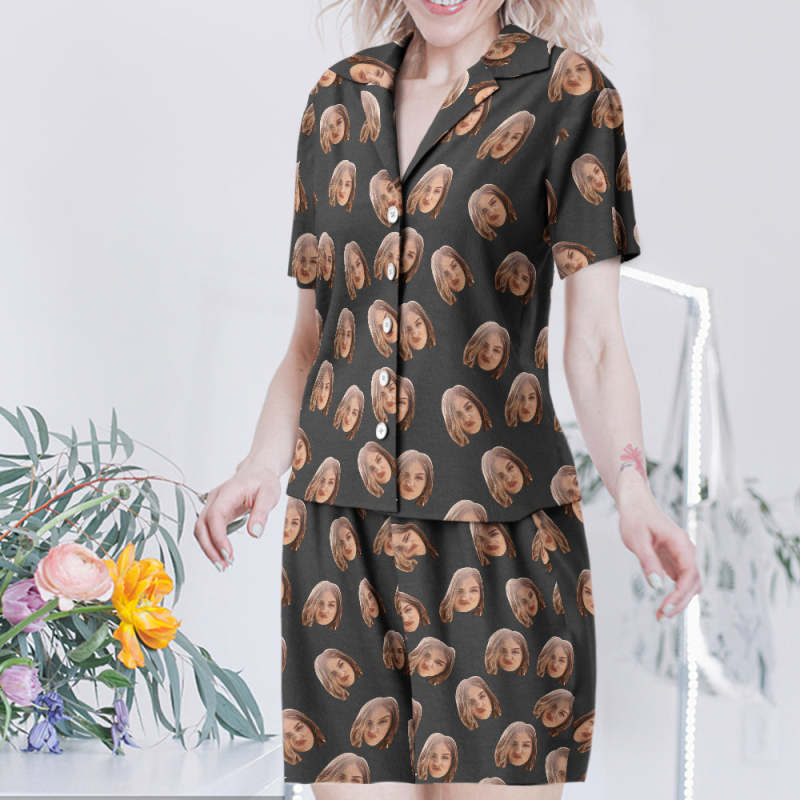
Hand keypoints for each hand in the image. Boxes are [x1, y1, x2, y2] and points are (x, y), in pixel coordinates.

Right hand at [193, 456, 281, 569]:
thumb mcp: (270, 494)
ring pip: (200, 529)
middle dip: (209, 548)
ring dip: (209, 549)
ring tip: (224, 564)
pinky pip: (207, 530)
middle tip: (223, 565)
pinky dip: (211, 544)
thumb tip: (255, 533)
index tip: (228, 554)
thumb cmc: (263, 481)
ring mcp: (212, 505)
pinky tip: (222, 555)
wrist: (258, 471)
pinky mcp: (214, 512)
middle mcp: (215, 498)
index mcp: (228, 492)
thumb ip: (262, 513)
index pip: (215, 516)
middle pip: (201, 525)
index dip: (218, 537)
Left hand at [617, 484, 702, 620]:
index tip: (665, 607)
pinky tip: (664, 604)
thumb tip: (658, 587)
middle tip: (661, 616)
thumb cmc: (635, 518)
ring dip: (680, 600)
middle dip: (680, 602)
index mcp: (681, 543)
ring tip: (661, 614)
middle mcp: (686, 551)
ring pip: (689, 584)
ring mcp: (682, 556)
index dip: (680, 594)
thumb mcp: (637, 539)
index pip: (689, 575)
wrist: (635, 503)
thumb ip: (648, 562)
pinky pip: (681, 581)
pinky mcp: (674, 560)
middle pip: (693, 583)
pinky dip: (676, 594)